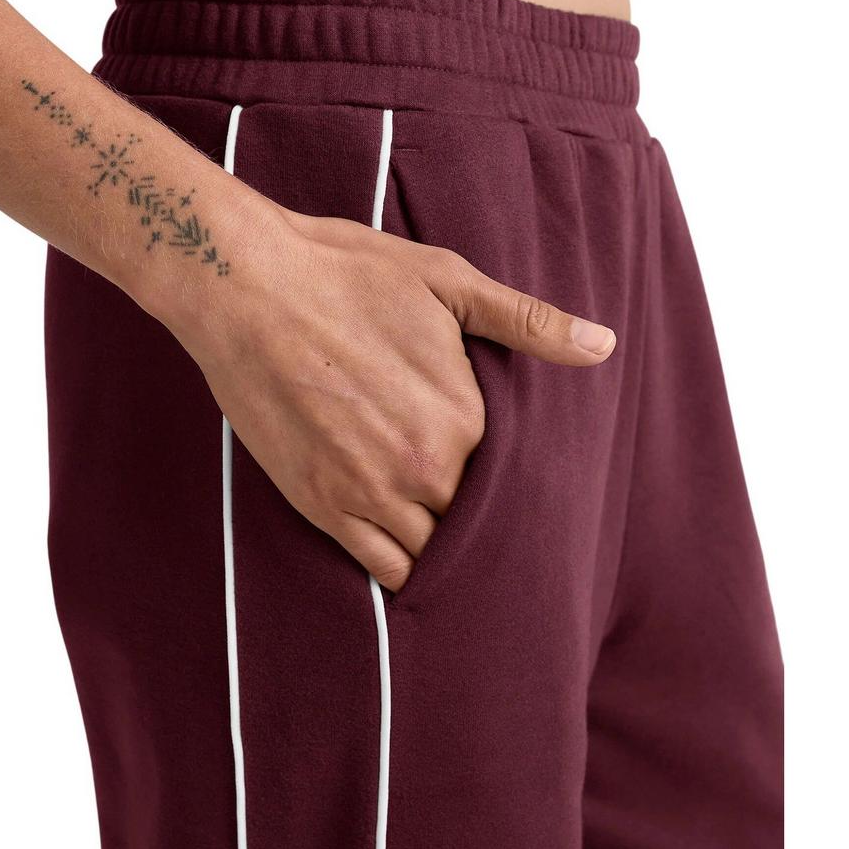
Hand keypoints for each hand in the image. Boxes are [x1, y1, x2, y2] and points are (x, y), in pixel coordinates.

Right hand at [169, 200, 616, 592]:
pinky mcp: (321, 506)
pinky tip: (410, 561)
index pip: (513, 482)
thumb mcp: (446, 282)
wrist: (245, 286)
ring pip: (431, 556)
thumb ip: (527, 322)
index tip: (510, 484)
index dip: (514, 486)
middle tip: (483, 518)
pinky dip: (401, 573)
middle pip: (474, 525)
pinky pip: (379, 568)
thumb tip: (603, 347)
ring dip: (445, 554)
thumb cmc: (345, 275)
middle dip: (481, 523)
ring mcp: (369, 493)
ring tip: (452, 545)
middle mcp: (423, 467)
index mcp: (464, 418)